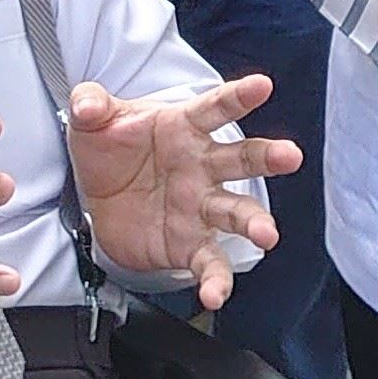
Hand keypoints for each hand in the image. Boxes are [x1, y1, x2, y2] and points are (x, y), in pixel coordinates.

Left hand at [65, 71, 296, 309]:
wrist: (99, 199)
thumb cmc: (111, 149)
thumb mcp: (92, 121)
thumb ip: (90, 104)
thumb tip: (86, 102)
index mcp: (184, 128)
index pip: (215, 107)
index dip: (239, 96)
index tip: (262, 85)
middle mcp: (201, 167)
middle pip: (242, 158)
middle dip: (268, 156)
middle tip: (290, 155)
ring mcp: (200, 207)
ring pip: (236, 211)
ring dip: (254, 222)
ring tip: (267, 233)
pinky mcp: (190, 244)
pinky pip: (209, 262)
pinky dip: (216, 279)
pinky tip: (215, 293)